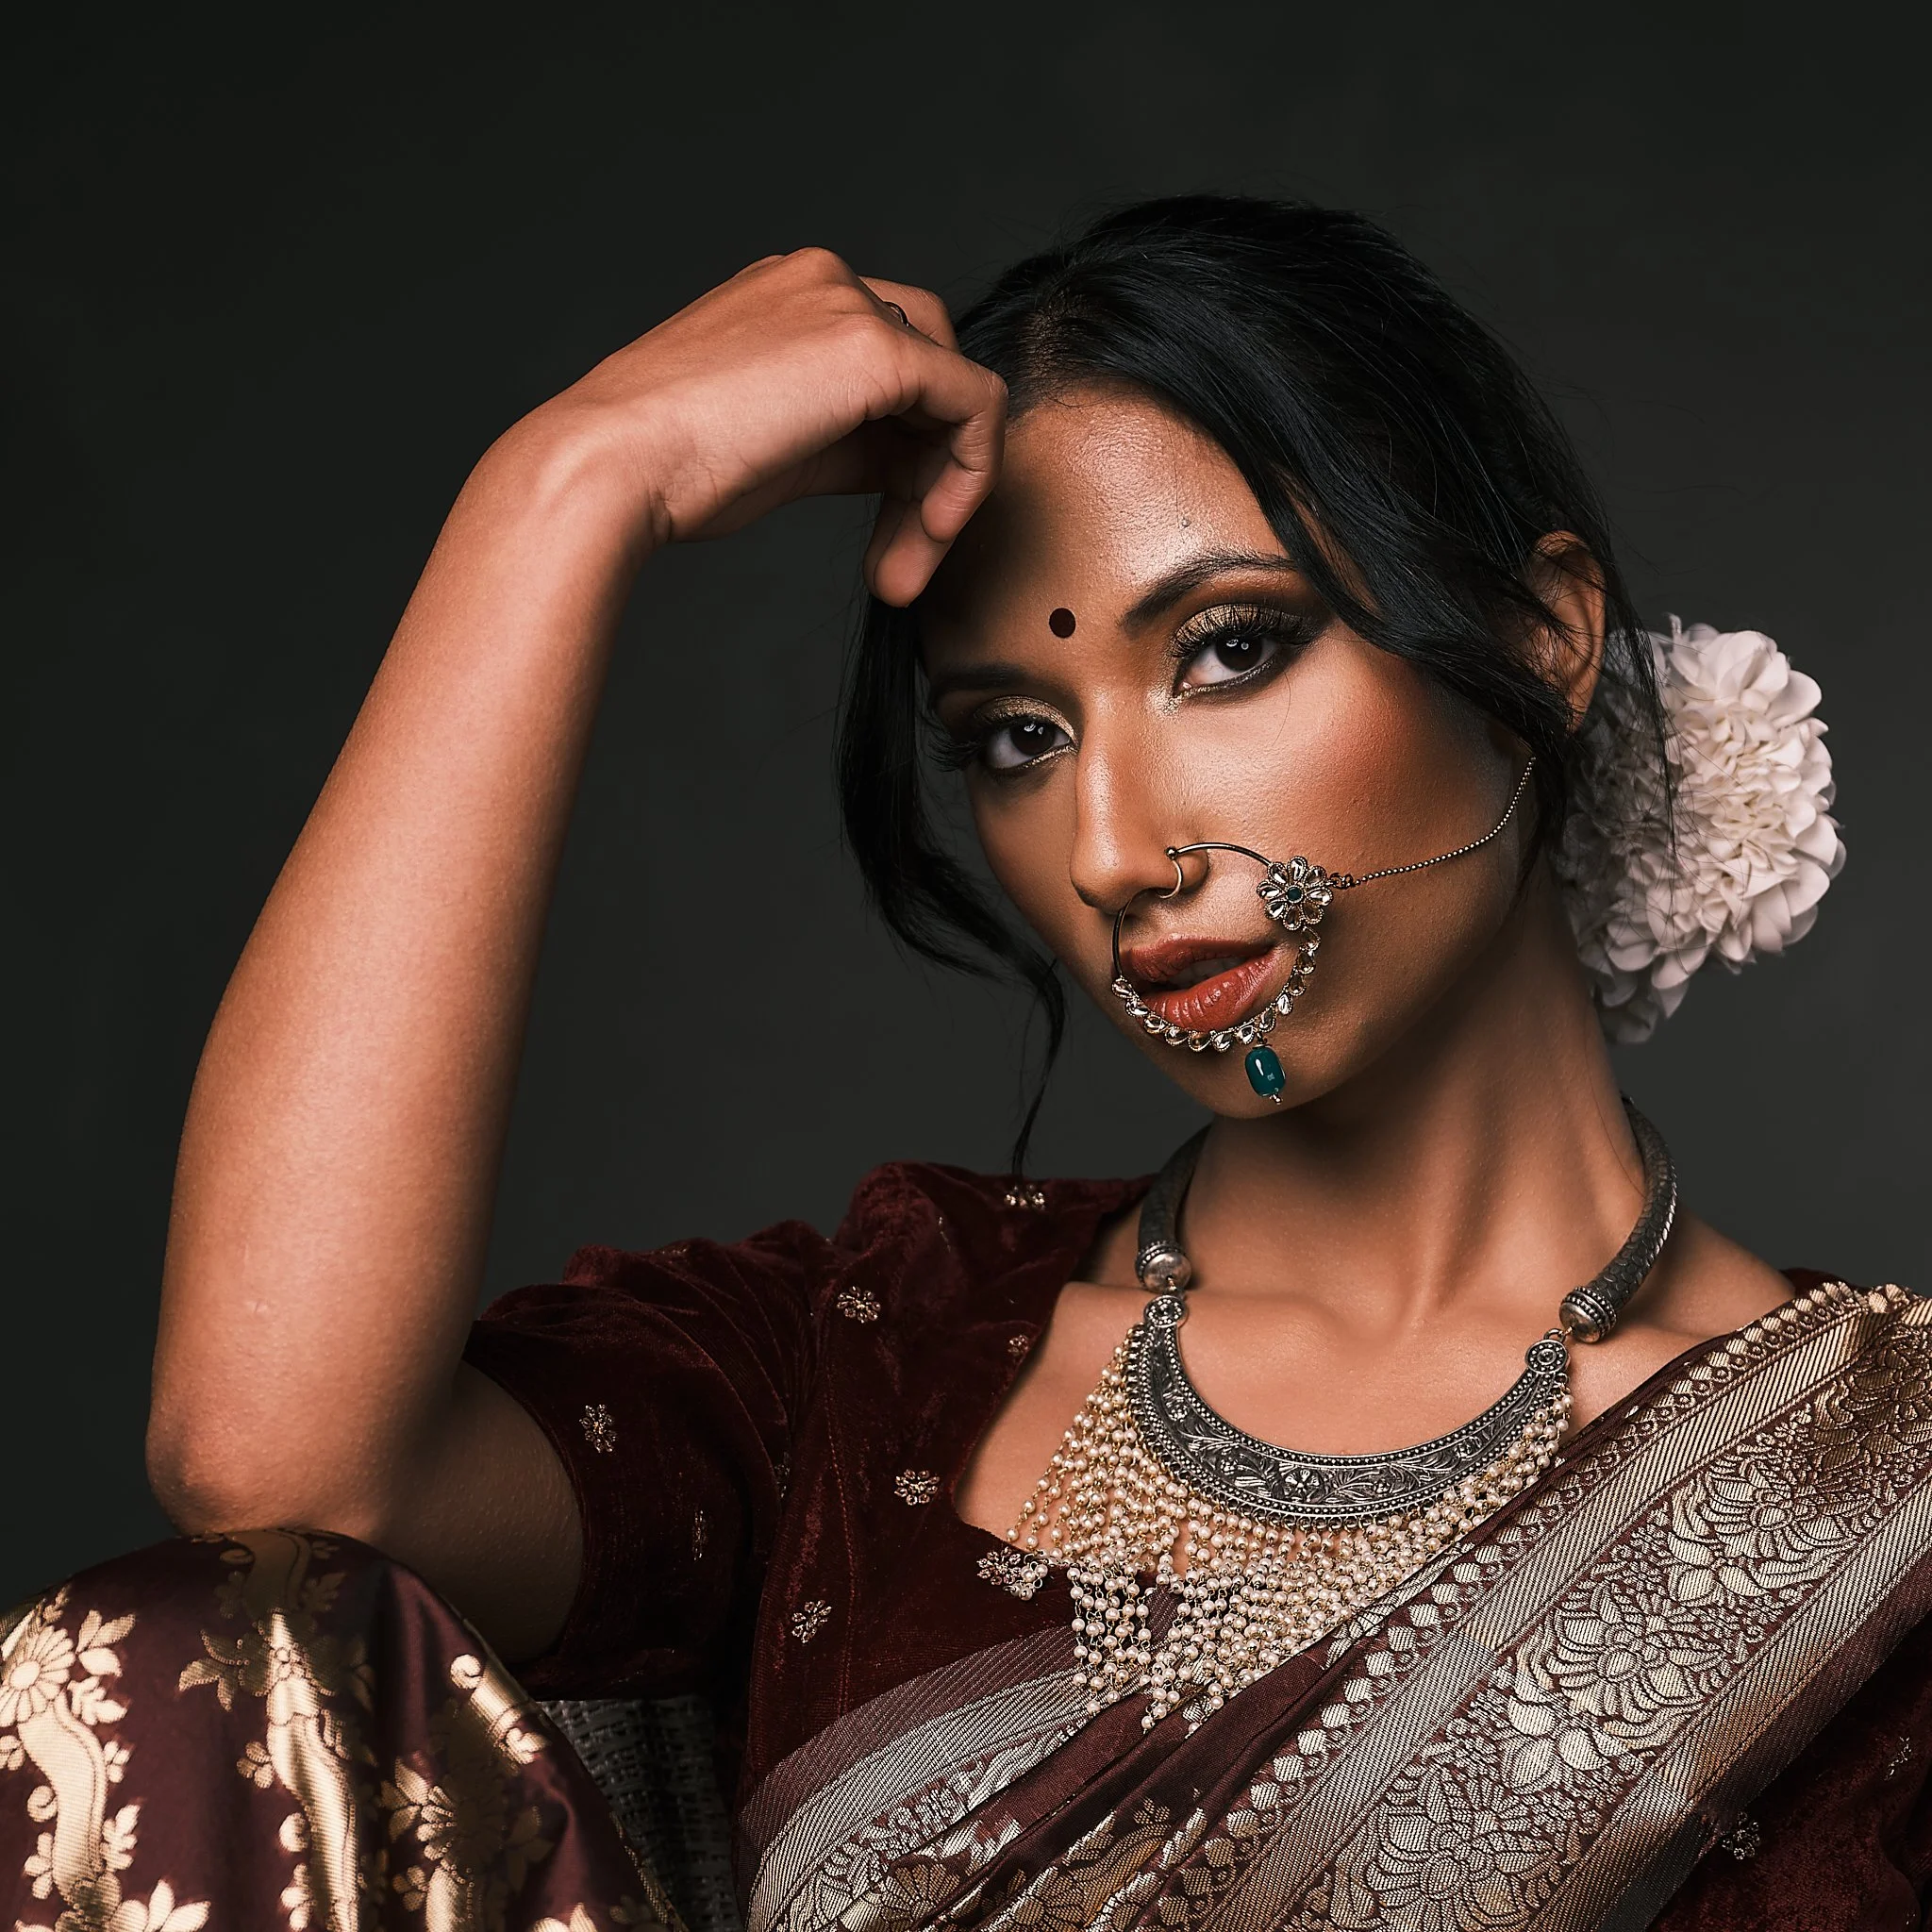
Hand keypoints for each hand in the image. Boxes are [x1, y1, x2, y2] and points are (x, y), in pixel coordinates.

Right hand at [520, 248, 1007, 605]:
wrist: (611, 464)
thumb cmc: (664, 468)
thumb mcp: (773, 445)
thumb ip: (843, 440)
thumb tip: (903, 471)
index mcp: (790, 295)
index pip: (891, 360)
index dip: (904, 453)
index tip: (886, 539)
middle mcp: (825, 281)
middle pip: (931, 372)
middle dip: (932, 473)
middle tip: (901, 564)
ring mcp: (850, 304)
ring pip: (956, 393)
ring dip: (948, 491)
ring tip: (903, 571)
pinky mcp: (877, 350)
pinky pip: (974, 405)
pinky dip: (969, 476)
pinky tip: (929, 534)